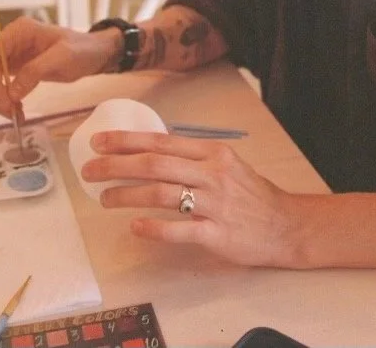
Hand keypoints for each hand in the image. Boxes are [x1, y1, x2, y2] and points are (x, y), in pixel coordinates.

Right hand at [0, 16, 120, 116]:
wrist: (94, 54)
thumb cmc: (82, 49)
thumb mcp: (62, 57)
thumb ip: (35, 71)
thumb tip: (11, 93)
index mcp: (18, 31)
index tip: (4, 103)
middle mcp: (10, 41)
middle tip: (10, 113)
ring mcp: (12, 55)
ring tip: (16, 114)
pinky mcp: (16, 68)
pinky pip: (1, 85)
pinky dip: (5, 100)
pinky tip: (17, 110)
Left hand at [81, 131, 299, 266]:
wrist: (286, 225)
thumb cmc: (251, 194)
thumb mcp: (226, 164)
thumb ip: (193, 158)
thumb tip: (149, 153)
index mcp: (212, 152)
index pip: (162, 141)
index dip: (127, 140)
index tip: (100, 142)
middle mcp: (212, 173)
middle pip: (156, 163)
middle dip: (117, 165)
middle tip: (89, 169)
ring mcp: (215, 204)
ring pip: (162, 193)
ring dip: (127, 194)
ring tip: (104, 197)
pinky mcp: (217, 233)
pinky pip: (180, 228)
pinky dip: (154, 227)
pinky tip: (135, 226)